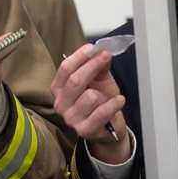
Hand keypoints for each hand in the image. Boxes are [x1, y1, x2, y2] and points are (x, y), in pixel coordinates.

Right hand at [51, 44, 129, 163]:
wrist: (109, 127)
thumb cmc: (100, 101)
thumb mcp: (99, 80)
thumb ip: (98, 66)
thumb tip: (102, 51)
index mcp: (59, 88)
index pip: (65, 69)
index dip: (80, 56)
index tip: (93, 48)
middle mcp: (60, 104)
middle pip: (75, 80)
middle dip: (93, 66)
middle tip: (106, 56)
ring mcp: (70, 118)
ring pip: (90, 96)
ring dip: (103, 95)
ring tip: (105, 98)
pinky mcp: (84, 130)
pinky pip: (102, 112)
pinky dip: (113, 104)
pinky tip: (119, 100)